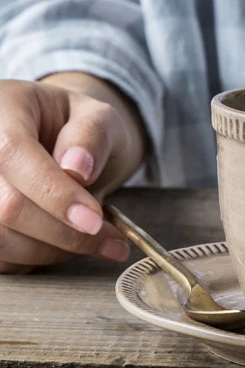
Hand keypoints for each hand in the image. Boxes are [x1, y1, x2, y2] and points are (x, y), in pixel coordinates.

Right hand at [0, 74, 146, 272]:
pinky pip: (2, 256)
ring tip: (96, 239)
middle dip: (65, 231)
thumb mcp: (100, 117)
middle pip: (8, 206)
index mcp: (4, 109)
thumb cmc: (80, 127)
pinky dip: (38, 258)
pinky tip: (67, 245)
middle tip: (111, 239)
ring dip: (54, 249)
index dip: (54, 193)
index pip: (14, 153)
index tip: (94, 220)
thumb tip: (77, 168)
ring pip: (2, 238)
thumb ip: (92, 134)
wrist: (62, 141)